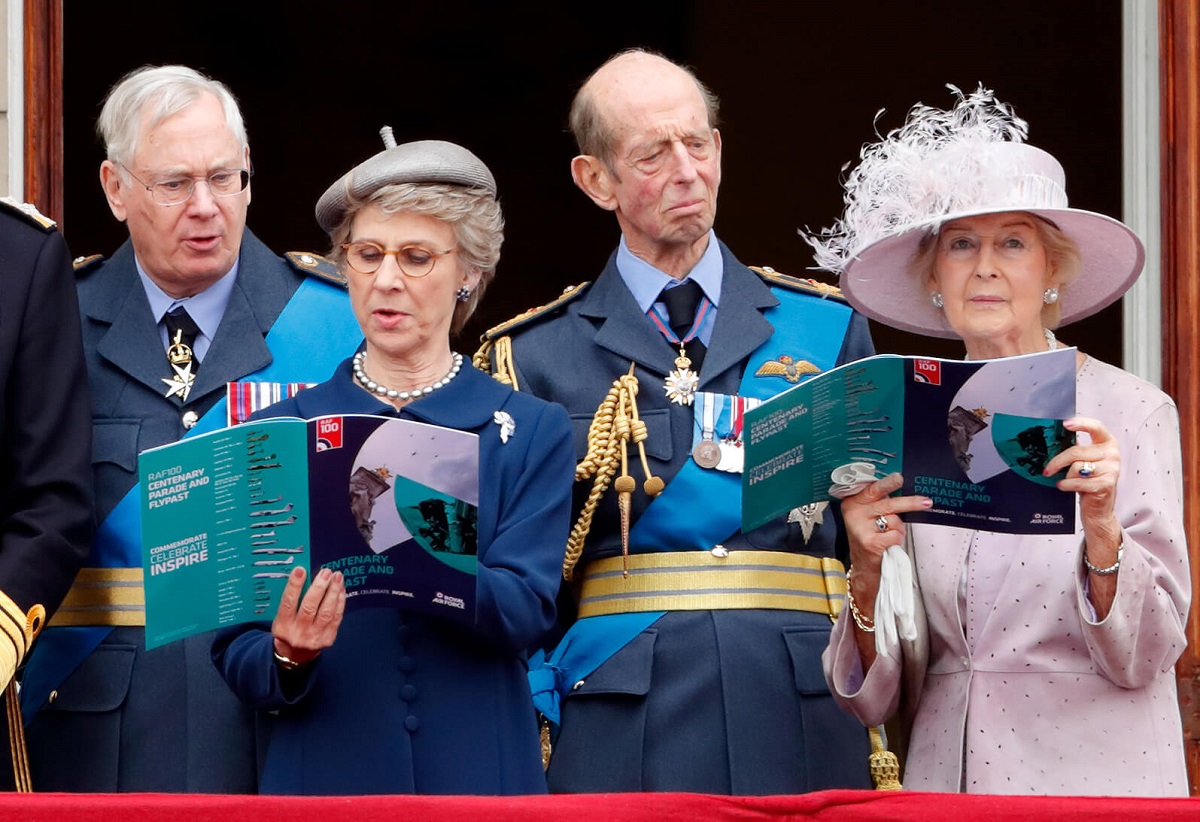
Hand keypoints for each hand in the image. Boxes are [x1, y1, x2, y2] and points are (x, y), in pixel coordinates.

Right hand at [271, 566, 345, 665]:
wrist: (296, 654)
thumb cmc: (289, 629)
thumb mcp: (282, 618)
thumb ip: (292, 601)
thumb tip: (306, 575)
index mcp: (283, 626)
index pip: (288, 603)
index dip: (294, 586)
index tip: (300, 570)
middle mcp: (298, 633)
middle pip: (309, 607)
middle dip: (319, 587)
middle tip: (326, 572)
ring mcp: (314, 637)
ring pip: (326, 612)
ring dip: (333, 592)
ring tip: (337, 577)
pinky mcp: (328, 639)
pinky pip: (336, 617)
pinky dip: (340, 602)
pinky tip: (341, 590)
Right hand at [839, 473, 930, 612]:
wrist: (862, 566)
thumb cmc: (869, 536)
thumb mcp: (867, 515)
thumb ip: (877, 501)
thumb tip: (899, 485)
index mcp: (852, 502)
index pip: (871, 488)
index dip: (887, 482)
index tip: (898, 476)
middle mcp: (853, 512)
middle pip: (887, 503)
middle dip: (908, 502)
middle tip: (925, 501)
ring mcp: (860, 527)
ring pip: (894, 520)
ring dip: (898, 528)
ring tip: (888, 534)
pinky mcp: (869, 542)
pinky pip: (895, 535)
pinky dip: (896, 540)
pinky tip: (887, 544)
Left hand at [1044, 417, 1121, 547]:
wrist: (1099, 508)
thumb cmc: (1089, 481)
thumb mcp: (1085, 461)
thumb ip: (1077, 450)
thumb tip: (1054, 441)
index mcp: (1107, 443)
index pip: (1096, 427)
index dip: (1081, 424)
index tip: (1065, 424)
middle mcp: (1112, 454)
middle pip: (1076, 451)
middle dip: (1057, 461)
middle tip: (1047, 469)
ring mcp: (1112, 469)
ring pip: (1076, 467)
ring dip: (1066, 476)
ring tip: (1066, 480)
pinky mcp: (1106, 484)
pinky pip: (1077, 481)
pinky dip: (1066, 485)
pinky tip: (1065, 486)